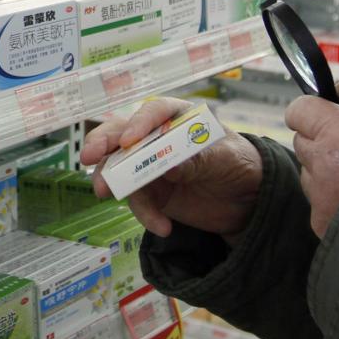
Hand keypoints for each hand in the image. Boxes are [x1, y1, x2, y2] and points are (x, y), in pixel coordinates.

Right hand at [80, 97, 262, 242]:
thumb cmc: (241, 164)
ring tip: (106, 193)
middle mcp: (158, 137)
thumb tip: (166, 164)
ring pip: (120, 169)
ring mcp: (152, 166)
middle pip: (122, 135)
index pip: (154, 112)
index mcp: (179, 117)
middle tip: (87, 157)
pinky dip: (145, 214)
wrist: (251, 202)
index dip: (139, 123)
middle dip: (102, 143)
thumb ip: (195, 160)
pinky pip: (138, 201)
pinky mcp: (153, 193)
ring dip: (112, 181)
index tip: (129, 140)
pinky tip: (163, 227)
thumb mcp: (224, 158)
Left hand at [286, 84, 338, 237]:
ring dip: (325, 172)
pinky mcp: (321, 223)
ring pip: (309, 173)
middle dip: (321, 141)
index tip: (327, 115)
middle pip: (303, 142)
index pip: (300, 110)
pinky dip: (333, 200)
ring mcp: (320, 197)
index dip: (313, 110)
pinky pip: (318, 202)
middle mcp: (323, 166)